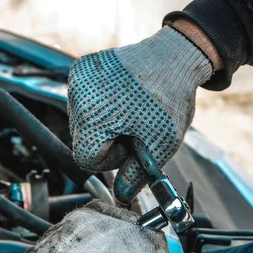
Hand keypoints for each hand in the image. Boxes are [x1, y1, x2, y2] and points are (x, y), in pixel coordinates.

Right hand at [68, 25, 213, 203]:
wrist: (174, 56)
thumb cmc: (170, 97)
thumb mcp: (159, 145)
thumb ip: (136, 176)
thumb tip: (120, 197)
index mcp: (94, 116)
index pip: (86, 159)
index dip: (110, 159)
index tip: (129, 147)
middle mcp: (78, 96)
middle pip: (82, 141)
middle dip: (106, 141)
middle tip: (133, 127)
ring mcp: (77, 79)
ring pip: (80, 122)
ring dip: (101, 124)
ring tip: (128, 110)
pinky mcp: (80, 68)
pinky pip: (81, 102)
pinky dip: (97, 105)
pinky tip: (118, 97)